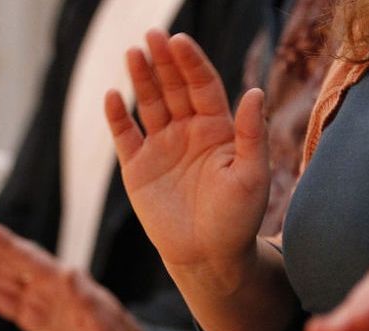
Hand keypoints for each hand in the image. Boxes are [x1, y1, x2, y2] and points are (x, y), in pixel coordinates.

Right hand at [0, 219, 146, 330]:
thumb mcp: (105, 321)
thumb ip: (86, 298)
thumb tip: (69, 272)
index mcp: (65, 283)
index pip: (31, 261)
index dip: (8, 246)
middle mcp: (48, 287)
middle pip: (11, 263)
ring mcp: (39, 302)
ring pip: (3, 278)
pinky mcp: (33, 319)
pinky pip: (6, 302)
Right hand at [106, 30, 268, 292]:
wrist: (208, 257)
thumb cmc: (237, 219)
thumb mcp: (251, 175)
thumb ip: (251, 134)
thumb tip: (255, 91)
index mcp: (217, 128)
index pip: (202, 85)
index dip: (191, 63)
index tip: (180, 41)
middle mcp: (187, 131)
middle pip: (174, 87)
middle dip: (164, 61)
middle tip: (152, 36)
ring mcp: (161, 147)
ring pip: (149, 104)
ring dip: (141, 79)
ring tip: (133, 53)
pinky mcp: (137, 168)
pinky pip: (125, 136)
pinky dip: (118, 116)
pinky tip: (113, 96)